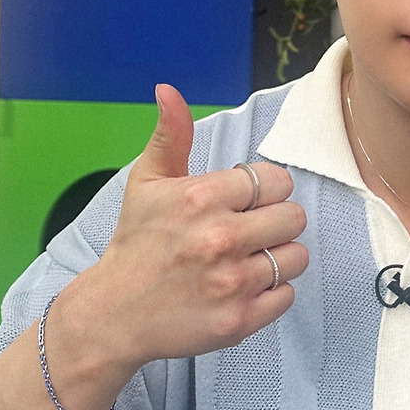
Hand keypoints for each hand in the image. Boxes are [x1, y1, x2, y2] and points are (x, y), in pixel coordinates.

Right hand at [54, 85, 307, 385]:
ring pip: (296, 257)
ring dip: (277, 258)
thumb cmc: (137, 243)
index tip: (243, 203)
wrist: (113, 314)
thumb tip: (168, 89)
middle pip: (295, 217)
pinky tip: (241, 289)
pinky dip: (270, 294)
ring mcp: (231, 282)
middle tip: (247, 233)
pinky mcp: (239, 320)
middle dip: (275, 223)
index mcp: (202, 197)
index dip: (264, 191)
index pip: (277, 181)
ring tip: (245, 261)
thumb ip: (171, 135)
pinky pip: (287, 295)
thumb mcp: (147, 182)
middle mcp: (220, 238)